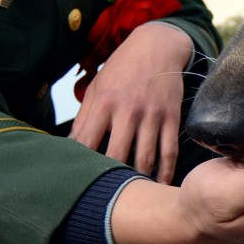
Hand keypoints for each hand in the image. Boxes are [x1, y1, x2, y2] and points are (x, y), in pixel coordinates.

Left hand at [70, 21, 192, 180]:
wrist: (158, 46)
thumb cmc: (122, 69)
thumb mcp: (97, 86)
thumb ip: (84, 117)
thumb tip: (71, 146)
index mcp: (104, 102)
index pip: (86, 141)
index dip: (80, 164)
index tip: (77, 180)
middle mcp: (128, 110)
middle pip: (116, 155)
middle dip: (110, 178)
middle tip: (105, 197)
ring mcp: (152, 114)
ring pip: (145, 157)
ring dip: (138, 180)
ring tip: (132, 196)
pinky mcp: (172, 117)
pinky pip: (169, 151)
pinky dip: (165, 172)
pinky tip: (159, 185)